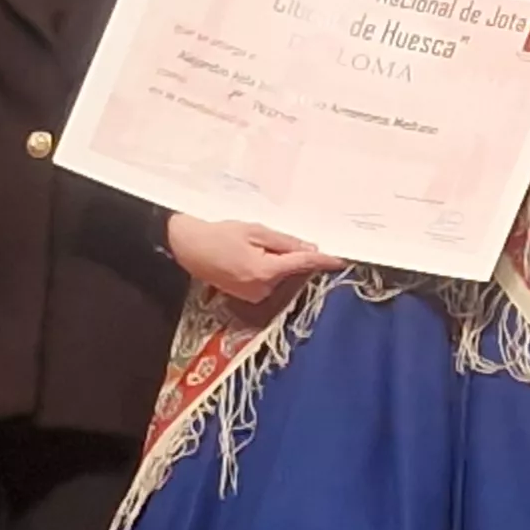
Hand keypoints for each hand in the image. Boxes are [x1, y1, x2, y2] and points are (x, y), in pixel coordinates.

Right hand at [169, 215, 341, 310]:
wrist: (188, 247)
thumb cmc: (219, 235)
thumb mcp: (255, 231)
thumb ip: (284, 242)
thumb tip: (310, 248)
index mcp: (265, 271)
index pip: (303, 264)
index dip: (323, 261)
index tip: (340, 260)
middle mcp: (262, 289)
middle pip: (291, 270)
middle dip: (288, 255)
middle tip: (265, 240)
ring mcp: (255, 296)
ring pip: (280, 276)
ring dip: (276, 262)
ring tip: (250, 247)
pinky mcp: (248, 297)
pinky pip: (269, 281)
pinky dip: (267, 270)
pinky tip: (247, 258)